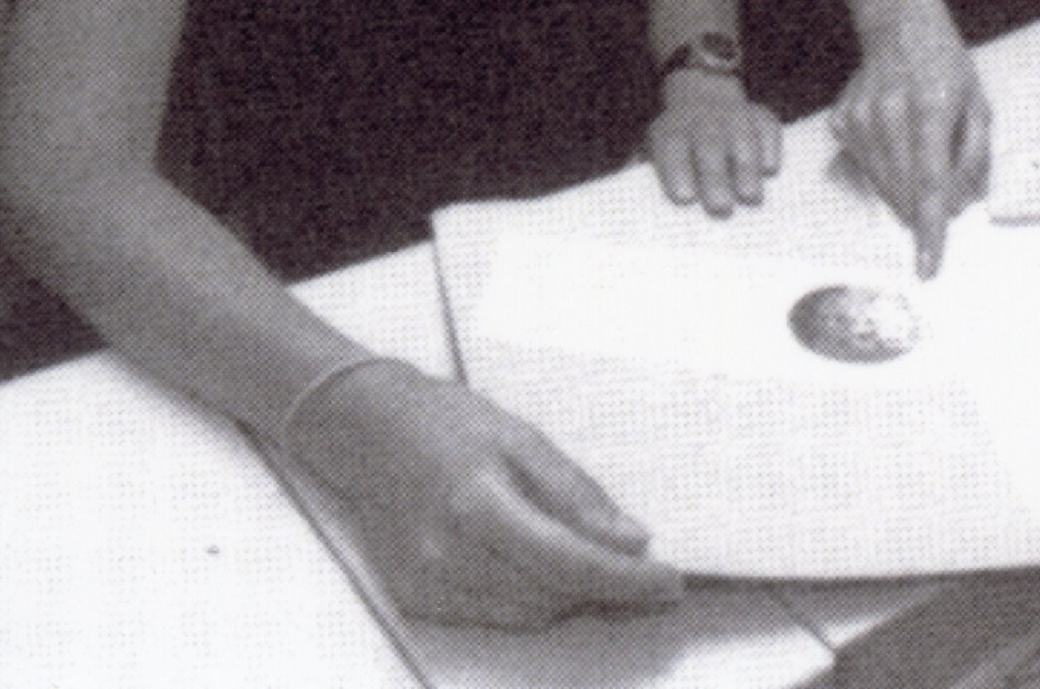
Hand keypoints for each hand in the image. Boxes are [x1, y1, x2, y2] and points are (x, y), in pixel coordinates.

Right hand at [289, 356, 681, 628]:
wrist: (369, 432)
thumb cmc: (450, 424)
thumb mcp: (525, 439)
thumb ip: (578, 495)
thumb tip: (631, 541)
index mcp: (477, 505)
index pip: (569, 562)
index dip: (626, 580)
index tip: (671, 583)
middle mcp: (446, 556)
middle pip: (552, 596)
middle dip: (606, 589)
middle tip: (644, 570)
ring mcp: (427, 584)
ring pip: (528, 614)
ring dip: (570, 595)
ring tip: (588, 559)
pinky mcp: (418, 601)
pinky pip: (496, 616)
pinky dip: (530, 598)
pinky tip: (538, 565)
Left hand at [647, 71, 782, 215]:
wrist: (703, 95)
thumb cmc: (679, 144)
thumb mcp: (656, 151)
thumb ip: (653, 174)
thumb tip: (642, 207)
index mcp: (671, 130)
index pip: (671, 146)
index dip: (676, 170)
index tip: (684, 198)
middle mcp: (702, 120)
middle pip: (709, 145)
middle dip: (715, 176)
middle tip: (721, 208)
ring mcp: (734, 115)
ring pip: (741, 136)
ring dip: (745, 167)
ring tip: (750, 198)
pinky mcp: (760, 115)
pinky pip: (768, 127)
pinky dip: (770, 147)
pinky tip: (769, 170)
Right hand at [833, 20, 989, 277]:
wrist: (899, 28)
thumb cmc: (947, 69)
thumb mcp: (978, 106)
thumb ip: (974, 157)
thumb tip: (959, 205)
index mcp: (931, 109)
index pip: (930, 183)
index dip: (929, 229)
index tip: (927, 267)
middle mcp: (891, 115)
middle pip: (903, 191)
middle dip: (922, 210)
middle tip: (941, 198)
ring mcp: (860, 119)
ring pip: (882, 185)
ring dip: (903, 191)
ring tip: (919, 157)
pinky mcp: (842, 122)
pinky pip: (866, 167)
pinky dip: (885, 169)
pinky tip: (896, 139)